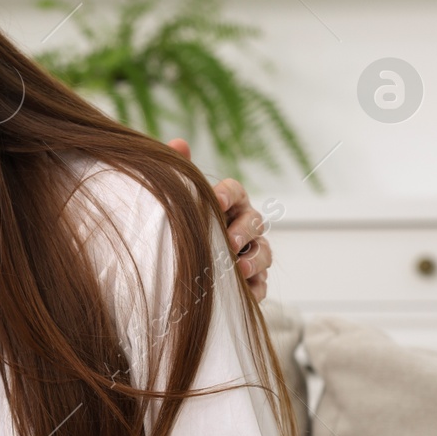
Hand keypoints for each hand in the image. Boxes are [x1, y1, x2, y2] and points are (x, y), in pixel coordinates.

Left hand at [166, 138, 271, 301]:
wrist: (172, 274)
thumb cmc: (179, 228)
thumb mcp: (176, 202)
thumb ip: (178, 172)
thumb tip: (178, 142)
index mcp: (227, 204)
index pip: (236, 191)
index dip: (228, 194)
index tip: (216, 201)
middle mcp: (243, 227)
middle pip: (255, 221)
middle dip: (244, 230)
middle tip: (229, 240)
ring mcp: (250, 254)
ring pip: (264, 253)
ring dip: (254, 260)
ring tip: (237, 269)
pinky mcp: (251, 283)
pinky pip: (260, 285)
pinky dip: (255, 288)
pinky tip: (245, 293)